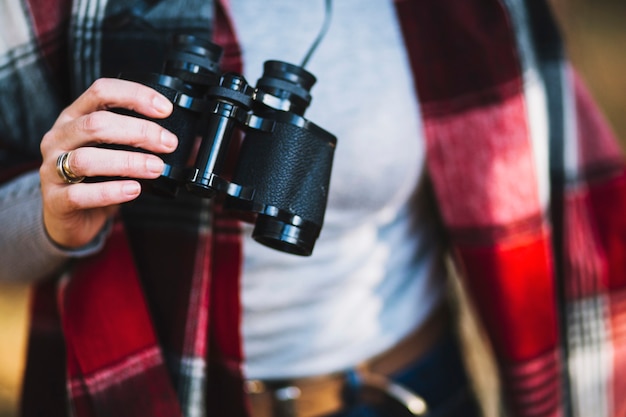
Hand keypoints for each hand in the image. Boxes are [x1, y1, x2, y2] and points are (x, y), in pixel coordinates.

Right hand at [39, 78, 176, 248]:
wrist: (69, 217)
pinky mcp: (55, 200)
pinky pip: (80, 194)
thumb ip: (146, 144)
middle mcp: (59, 137)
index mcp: (75, 117)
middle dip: (139, 132)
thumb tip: (194, 145)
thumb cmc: (97, 179)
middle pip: (96, 124)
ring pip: (86, 159)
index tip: (165, 109)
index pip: (101, 91)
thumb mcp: (118, 153)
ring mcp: (52, 168)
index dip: (135, 95)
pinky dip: (111, 191)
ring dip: (129, 162)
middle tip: (168, 143)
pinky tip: (134, 190)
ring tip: (156, 168)